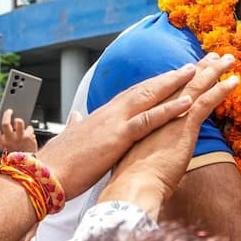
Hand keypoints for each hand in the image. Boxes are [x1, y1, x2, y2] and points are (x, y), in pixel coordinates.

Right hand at [0, 109, 37, 152]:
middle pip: (5, 123)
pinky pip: (29, 127)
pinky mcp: (29, 136)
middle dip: (7, 114)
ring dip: (19, 120)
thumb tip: (9, 125)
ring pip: (18, 122)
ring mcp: (19, 137)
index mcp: (2, 144)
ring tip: (19, 122)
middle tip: (9, 111)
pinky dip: (30, 129)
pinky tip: (29, 134)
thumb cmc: (18, 155)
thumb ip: (6, 139)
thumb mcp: (7, 149)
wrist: (29, 164)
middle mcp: (10, 140)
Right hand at [35, 52, 233, 199]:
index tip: (171, 75)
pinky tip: (187, 102)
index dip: (154, 84)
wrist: (43, 176)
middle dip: (169, 76)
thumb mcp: (72, 139)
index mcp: (103, 114)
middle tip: (192, 64)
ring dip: (174, 82)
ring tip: (196, 71)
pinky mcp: (118, 136)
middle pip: (146, 88)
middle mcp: (111, 111)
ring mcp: (115, 121)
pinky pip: (149, 120)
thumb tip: (76, 116)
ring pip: (150, 96)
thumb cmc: (59, 162)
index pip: (134, 93)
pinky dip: (169, 110)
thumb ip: (77, 125)